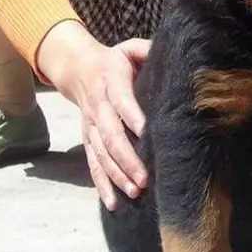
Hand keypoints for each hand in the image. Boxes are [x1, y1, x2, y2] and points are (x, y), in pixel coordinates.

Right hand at [37, 21, 150, 209]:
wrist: (78, 69)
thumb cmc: (115, 61)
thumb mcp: (129, 48)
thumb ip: (147, 50)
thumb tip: (174, 55)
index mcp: (111, 81)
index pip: (121, 99)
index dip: (132, 114)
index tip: (146, 132)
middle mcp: (98, 106)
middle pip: (110, 135)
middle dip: (127, 158)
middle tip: (145, 178)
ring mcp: (90, 126)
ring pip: (101, 154)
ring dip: (117, 175)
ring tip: (135, 191)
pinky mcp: (88, 140)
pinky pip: (93, 164)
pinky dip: (101, 184)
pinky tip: (112, 203)